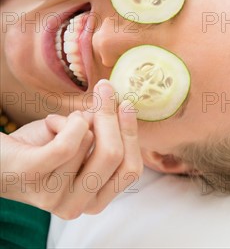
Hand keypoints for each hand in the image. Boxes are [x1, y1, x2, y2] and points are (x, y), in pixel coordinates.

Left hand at [0, 80, 142, 219]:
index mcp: (94, 201)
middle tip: (105, 89)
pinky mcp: (32, 177)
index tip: (127, 104)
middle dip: (110, 116)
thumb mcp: (80, 144)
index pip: (131, 169)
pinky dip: (67, 122)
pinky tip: (57, 119)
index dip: (131, 134)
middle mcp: (76, 206)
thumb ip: (103, 132)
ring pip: (87, 142)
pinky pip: (67, 145)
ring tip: (58, 125)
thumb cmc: (40, 150)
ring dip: (75, 121)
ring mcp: (53, 196)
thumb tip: (121, 106)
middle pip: (113, 154)